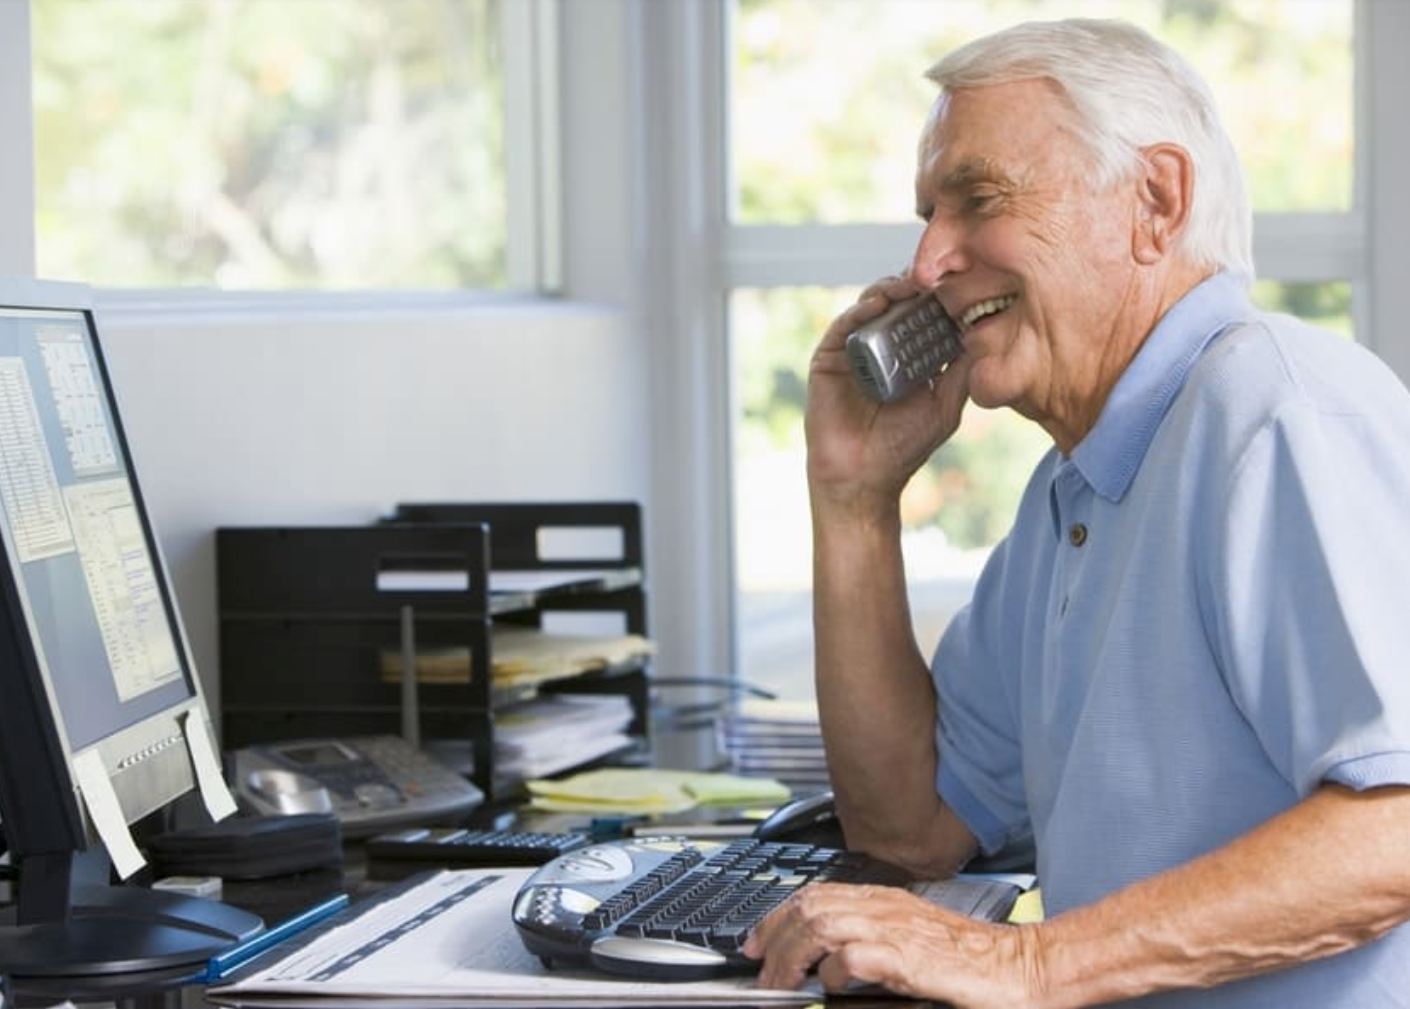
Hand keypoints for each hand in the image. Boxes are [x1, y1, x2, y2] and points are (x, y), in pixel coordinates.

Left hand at [743, 882, 1036, 1008]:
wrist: (1023, 969)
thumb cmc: (976, 962)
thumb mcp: (913, 944)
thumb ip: (874, 945)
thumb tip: (830, 964)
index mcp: (886, 901)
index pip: (817, 894)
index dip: (778, 915)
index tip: (758, 940)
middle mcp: (886, 908)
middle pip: (809, 906)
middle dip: (773, 935)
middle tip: (756, 965)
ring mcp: (896, 931)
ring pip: (820, 924)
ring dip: (791, 954)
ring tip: (779, 983)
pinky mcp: (909, 960)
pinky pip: (852, 956)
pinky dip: (831, 970)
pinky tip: (829, 985)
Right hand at [806, 275, 971, 511]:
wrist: (863, 478)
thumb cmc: (903, 448)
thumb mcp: (945, 408)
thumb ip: (962, 375)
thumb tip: (985, 337)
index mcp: (907, 356)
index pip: (923, 315)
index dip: (939, 298)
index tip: (961, 281)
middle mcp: (880, 348)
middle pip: (898, 304)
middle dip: (916, 286)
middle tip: (936, 275)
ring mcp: (854, 350)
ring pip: (870, 307)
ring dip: (890, 290)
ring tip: (910, 285)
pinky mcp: (829, 358)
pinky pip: (843, 326)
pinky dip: (860, 310)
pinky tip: (879, 303)